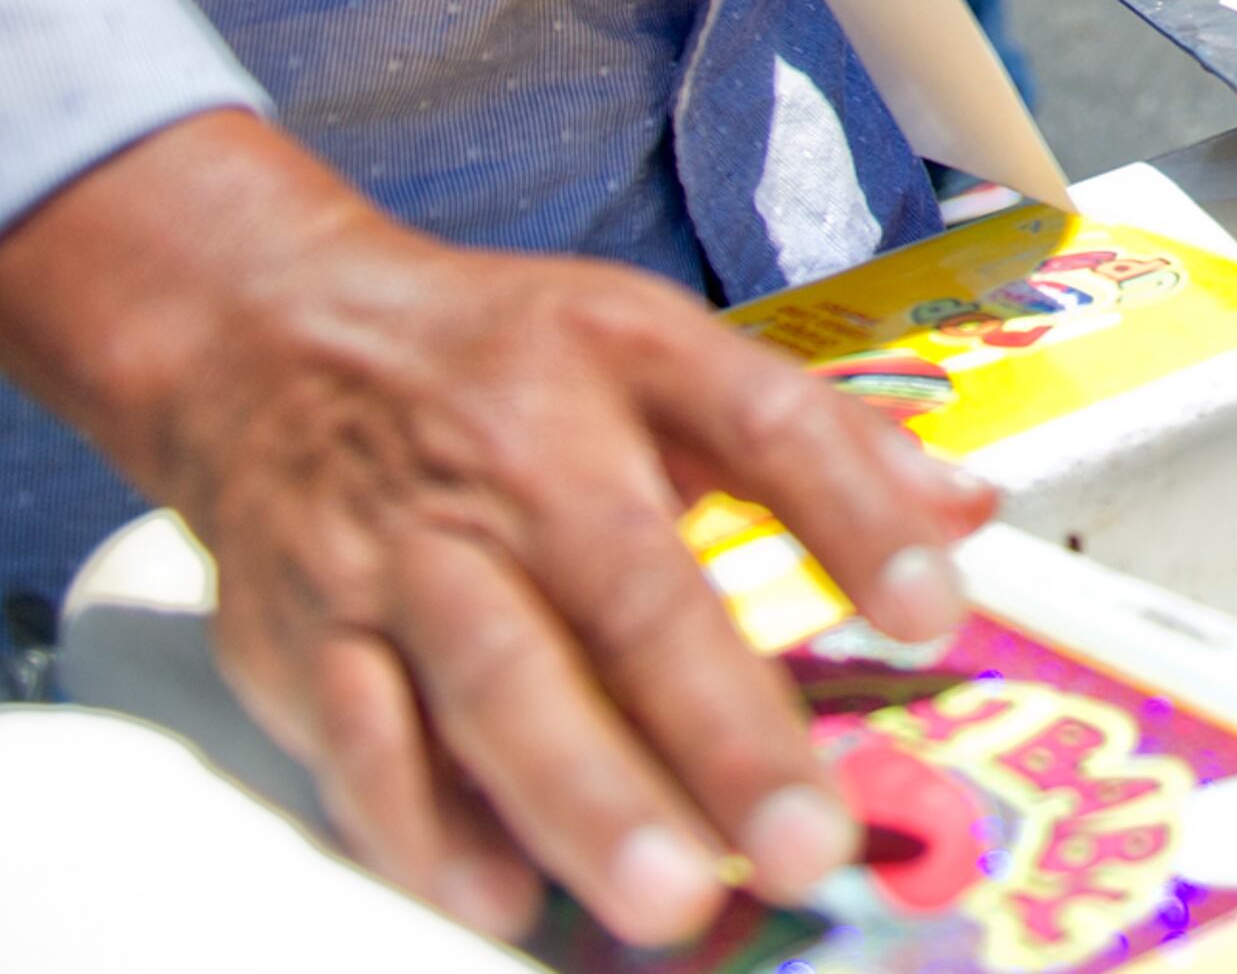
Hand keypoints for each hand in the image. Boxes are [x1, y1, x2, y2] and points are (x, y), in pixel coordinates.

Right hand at [0, 112, 999, 948]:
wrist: (267, 337)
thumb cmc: (503, 361)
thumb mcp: (659, 345)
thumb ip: (819, 438)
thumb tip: (969, 513)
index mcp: (624, 358)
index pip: (766, 427)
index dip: (856, 518)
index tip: (942, 615)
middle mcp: (514, 451)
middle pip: (629, 591)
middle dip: (723, 726)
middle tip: (810, 842)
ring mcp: (400, 549)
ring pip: (497, 685)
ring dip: (588, 800)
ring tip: (675, 900)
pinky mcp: (303, 635)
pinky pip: (365, 748)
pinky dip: (431, 832)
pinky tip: (506, 896)